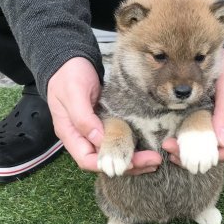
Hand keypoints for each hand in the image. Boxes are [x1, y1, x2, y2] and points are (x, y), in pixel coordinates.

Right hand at [47, 57, 160, 173]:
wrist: (71, 58)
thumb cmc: (69, 74)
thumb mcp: (74, 93)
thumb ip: (83, 118)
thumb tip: (98, 139)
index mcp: (70, 133)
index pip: (87, 160)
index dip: (109, 165)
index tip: (133, 163)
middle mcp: (82, 136)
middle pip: (104, 160)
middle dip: (128, 165)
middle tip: (153, 161)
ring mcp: (93, 130)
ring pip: (112, 152)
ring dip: (133, 158)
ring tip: (154, 159)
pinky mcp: (103, 122)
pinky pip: (117, 139)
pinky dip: (131, 145)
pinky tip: (146, 146)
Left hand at [163, 48, 223, 162]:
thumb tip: (221, 141)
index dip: (205, 155)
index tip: (182, 150)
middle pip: (215, 152)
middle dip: (192, 154)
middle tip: (169, 148)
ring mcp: (223, 126)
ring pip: (207, 146)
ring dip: (188, 148)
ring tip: (168, 144)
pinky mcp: (213, 120)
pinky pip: (202, 134)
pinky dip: (189, 138)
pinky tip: (175, 136)